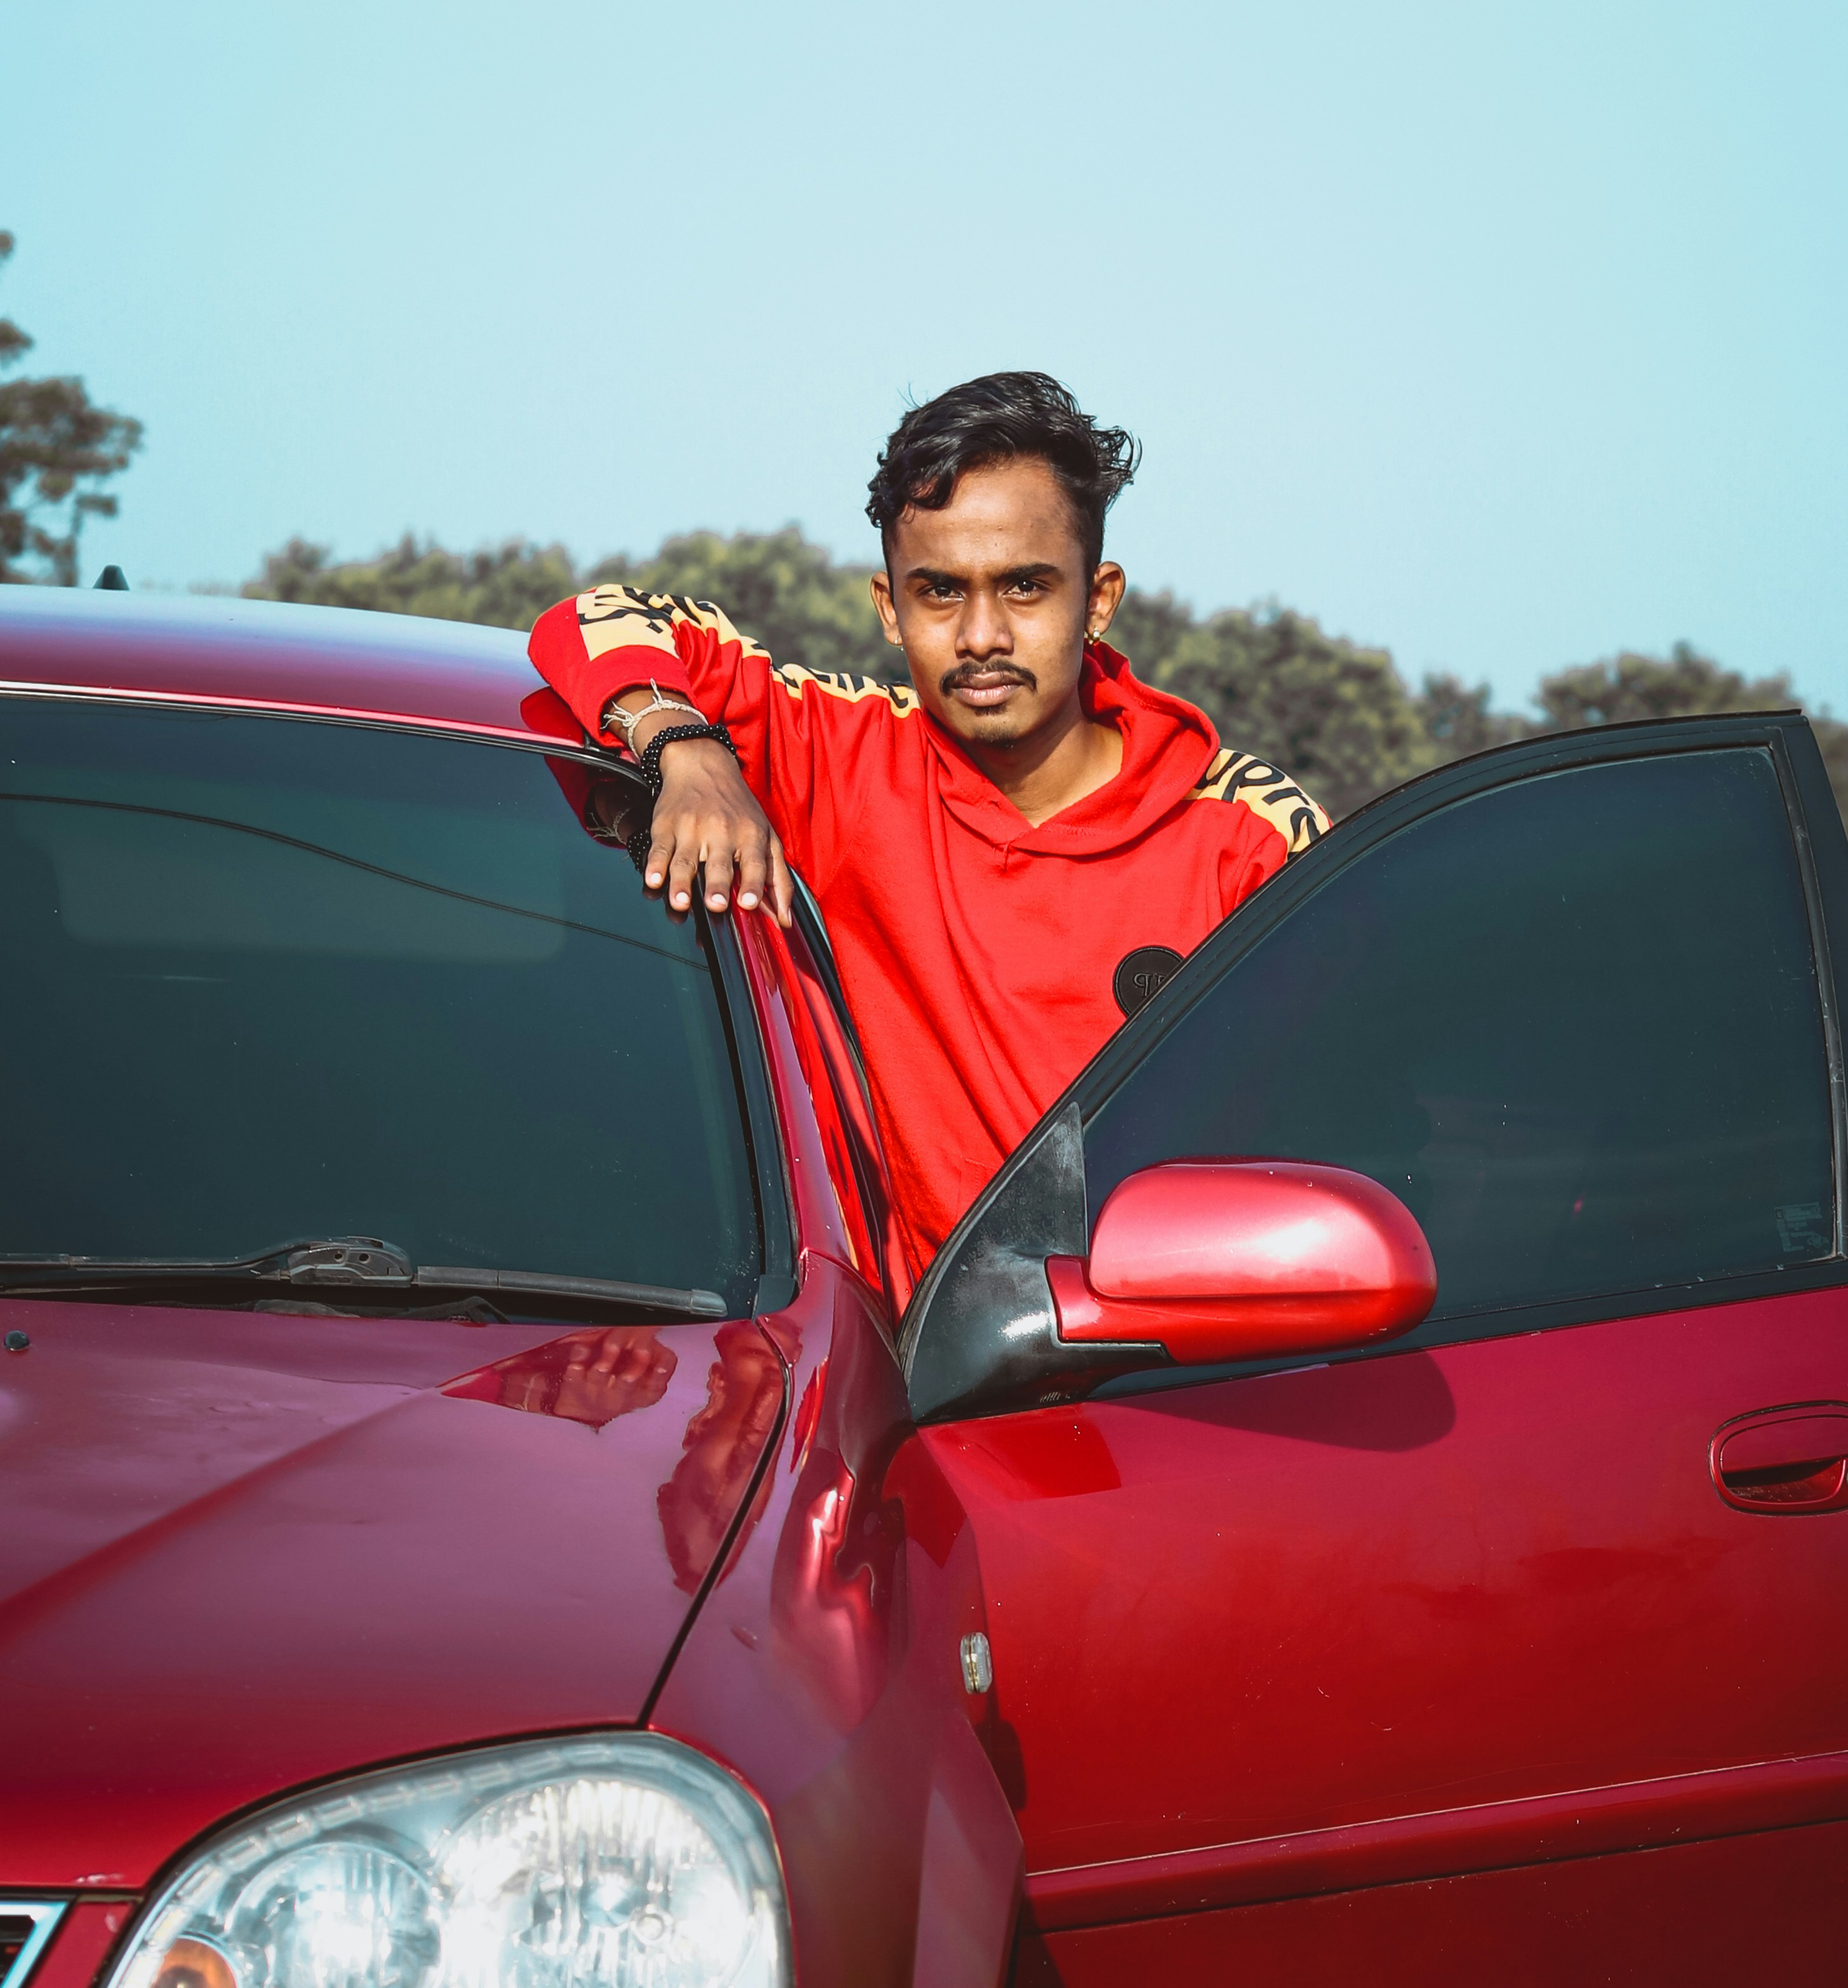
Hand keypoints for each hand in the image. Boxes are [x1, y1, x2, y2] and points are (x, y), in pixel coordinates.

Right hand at [644, 735, 793, 922]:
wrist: (702, 765)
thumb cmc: (738, 808)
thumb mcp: (767, 836)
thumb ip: (778, 878)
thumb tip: (785, 919)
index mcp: (750, 835)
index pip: (754, 863)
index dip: (752, 884)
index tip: (750, 903)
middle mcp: (722, 832)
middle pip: (719, 864)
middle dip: (717, 884)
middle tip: (716, 904)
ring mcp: (691, 829)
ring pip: (685, 861)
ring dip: (682, 883)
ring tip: (681, 902)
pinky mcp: (666, 826)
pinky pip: (659, 849)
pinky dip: (654, 865)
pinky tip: (653, 880)